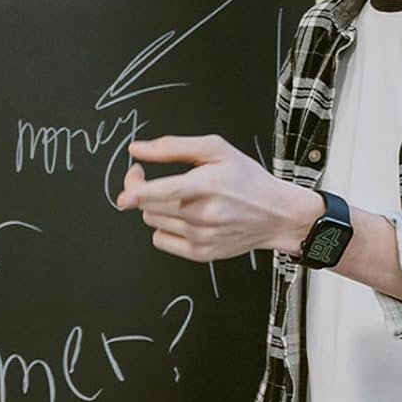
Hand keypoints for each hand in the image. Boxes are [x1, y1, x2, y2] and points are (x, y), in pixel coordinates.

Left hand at [117, 135, 319, 263]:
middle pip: (149, 206)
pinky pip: (161, 241)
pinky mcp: (200, 254)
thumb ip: (173, 147)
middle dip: (141, 190)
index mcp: (206, 185)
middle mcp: (202, 215)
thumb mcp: (216, 149)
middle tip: (147, 177)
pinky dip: (164, 229)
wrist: (276, 214)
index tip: (125, 195)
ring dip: (155, 208)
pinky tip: (182, 219)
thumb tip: (136, 150)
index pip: (163, 192)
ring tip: (178, 198)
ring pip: (152, 222)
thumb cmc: (247, 179)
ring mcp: (201, 238)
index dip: (138, 192)